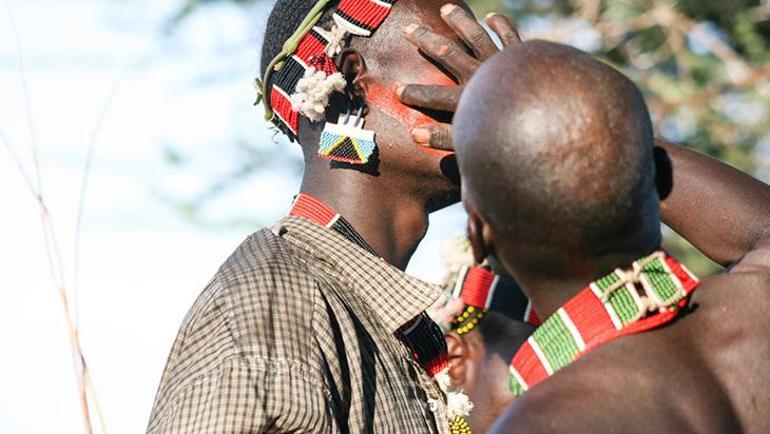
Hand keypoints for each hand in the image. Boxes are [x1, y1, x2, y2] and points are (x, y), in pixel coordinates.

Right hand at [397, 4, 519, 149]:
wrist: (552, 121)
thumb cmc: (513, 140)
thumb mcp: (473, 143)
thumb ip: (444, 138)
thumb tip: (414, 135)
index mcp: (470, 99)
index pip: (433, 97)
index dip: (414, 93)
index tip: (396, 90)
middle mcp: (482, 76)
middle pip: (449, 54)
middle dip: (426, 41)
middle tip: (408, 29)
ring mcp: (502, 63)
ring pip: (477, 37)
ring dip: (460, 22)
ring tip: (446, 9)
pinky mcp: (522, 57)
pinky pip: (510, 37)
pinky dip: (501, 26)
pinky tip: (491, 18)